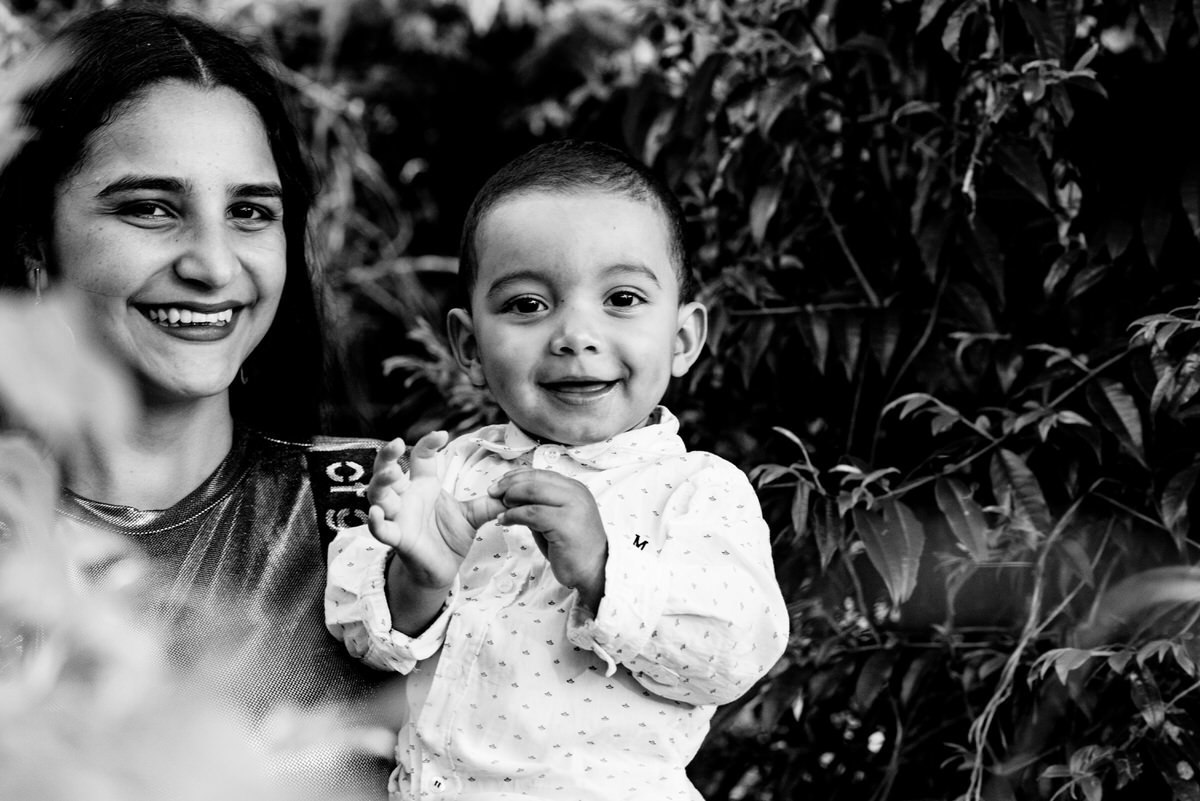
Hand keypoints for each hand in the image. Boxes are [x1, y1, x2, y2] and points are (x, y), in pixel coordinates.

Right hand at [367, 430, 502, 590]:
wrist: (442, 569)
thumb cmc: (450, 537)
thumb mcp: (474, 514)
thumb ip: (491, 501)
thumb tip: (516, 488)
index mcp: (424, 485)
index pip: (421, 457)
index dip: (428, 444)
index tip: (442, 434)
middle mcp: (407, 497)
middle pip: (387, 471)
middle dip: (387, 457)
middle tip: (395, 444)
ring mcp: (399, 517)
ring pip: (379, 496)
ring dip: (381, 483)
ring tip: (391, 473)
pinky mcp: (398, 539)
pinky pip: (382, 530)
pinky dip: (376, 522)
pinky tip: (376, 513)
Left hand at [489, 468, 607, 609]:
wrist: (595, 571)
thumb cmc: (573, 547)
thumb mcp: (555, 519)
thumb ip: (539, 505)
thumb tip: (512, 496)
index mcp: (575, 488)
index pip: (541, 473)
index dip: (517, 476)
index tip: (499, 483)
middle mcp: (576, 493)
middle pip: (534, 479)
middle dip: (509, 484)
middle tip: (493, 493)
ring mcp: (573, 507)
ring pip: (532, 491)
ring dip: (510, 498)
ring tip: (499, 508)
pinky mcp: (565, 523)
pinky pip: (532, 513)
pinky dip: (513, 515)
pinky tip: (505, 520)